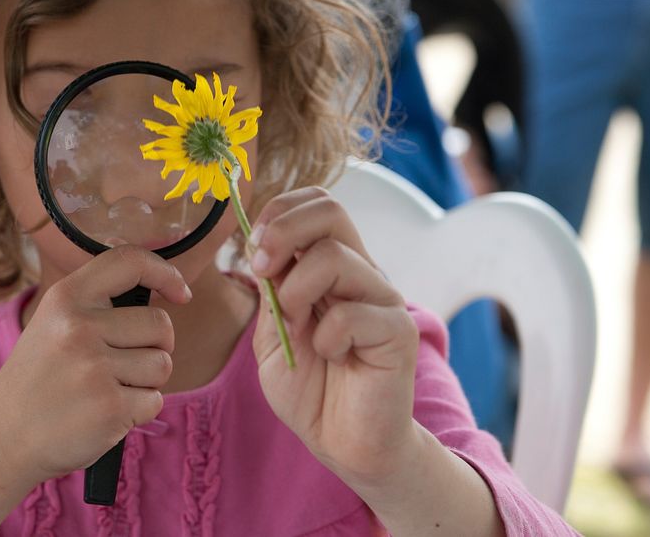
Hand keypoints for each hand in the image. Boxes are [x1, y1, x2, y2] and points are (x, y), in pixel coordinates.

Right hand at [0, 245, 188, 482]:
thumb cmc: (39, 378)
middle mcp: (79, 327)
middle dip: (155, 347)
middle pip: (160, 325)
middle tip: (123, 364)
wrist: (3, 436)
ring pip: (162, 364)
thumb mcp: (51, 323)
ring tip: (109, 389)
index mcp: (65, 298)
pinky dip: (139, 411)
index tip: (180, 292)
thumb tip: (154, 274)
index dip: (165, 272)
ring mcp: (94, 368)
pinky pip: (155, 400)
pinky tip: (105, 413)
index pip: (129, 261)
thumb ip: (95, 301)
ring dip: (147, 382)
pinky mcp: (109, 407)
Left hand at [249, 187, 420, 483]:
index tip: (251, 248)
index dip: (279, 212)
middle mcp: (359, 272)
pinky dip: (326, 337)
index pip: (315, 204)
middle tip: (261, 269)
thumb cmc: (309, 388)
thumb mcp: (273, 333)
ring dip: (296, 291)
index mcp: (330, 266)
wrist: (343, 443)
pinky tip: (331, 357)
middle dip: (283, 231)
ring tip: (298, 329)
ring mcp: (382, 298)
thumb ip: (271, 292)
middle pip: (330, 208)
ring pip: (334, 256)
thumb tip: (261, 250)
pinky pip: (353, 313)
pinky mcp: (398, 332)